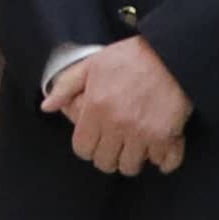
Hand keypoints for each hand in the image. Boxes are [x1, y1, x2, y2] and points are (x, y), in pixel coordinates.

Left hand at [52, 37, 194, 176]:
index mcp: (96, 108)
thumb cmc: (132, 57)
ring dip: (134, 158)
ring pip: (131, 167)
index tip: (96, 139)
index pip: (82, 149)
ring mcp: (142, 133)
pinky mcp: (166, 136)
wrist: (171, 53)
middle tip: (116, 143)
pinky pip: (164, 163)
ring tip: (137, 144)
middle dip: (109, 155)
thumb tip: (47, 106)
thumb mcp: (93, 64)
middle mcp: (117, 125)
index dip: (88, 146)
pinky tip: (161, 150)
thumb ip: (66, 86)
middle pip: (105, 163)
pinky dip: (164, 160)